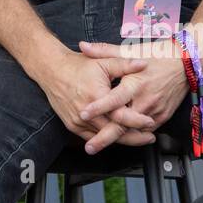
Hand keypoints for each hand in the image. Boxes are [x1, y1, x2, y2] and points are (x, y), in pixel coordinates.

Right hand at [38, 48, 159, 153]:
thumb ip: (125, 64)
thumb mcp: (103, 62)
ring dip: (121, 139)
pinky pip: (92, 137)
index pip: (121, 115)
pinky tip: (117, 137)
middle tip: (149, 137)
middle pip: (114, 131)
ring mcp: (78, 121)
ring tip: (138, 139)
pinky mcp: (72, 126)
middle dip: (134, 136)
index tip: (150, 122)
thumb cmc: (77, 66)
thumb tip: (143, 64)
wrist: (51, 70)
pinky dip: (106, 139)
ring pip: (104, 137)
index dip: (137, 120)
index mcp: (96, 96)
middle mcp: (86, 113)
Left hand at [76, 39, 189, 153]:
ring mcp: (155, 111)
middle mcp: (145, 100)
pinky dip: (132, 135)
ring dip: (117, 140)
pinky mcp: (162, 117)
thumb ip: (104, 50)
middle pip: (123, 124)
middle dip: (105, 138)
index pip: (114, 99)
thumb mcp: (130, 50)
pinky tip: (119, 140)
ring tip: (98, 146)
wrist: (186, 63)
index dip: (98, 108)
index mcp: (135, 84)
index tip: (83, 114)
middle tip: (89, 147)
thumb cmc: (157, 55)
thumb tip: (83, 46)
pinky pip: (144, 131)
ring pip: (133, 131)